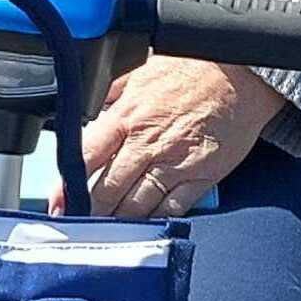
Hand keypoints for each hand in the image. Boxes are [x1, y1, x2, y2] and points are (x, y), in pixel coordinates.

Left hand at [79, 55, 280, 220]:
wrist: (242, 75)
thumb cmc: (191, 69)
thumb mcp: (139, 70)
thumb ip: (108, 95)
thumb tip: (83, 115)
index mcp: (127, 115)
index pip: (86, 157)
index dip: (67, 185)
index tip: (58, 201)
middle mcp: (147, 143)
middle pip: (108, 190)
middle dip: (89, 211)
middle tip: (77, 224)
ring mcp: (175, 164)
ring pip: (137, 206)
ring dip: (118, 221)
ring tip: (105, 231)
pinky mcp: (201, 178)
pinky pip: (172, 209)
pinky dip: (155, 221)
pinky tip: (143, 227)